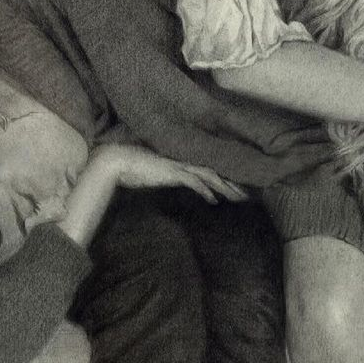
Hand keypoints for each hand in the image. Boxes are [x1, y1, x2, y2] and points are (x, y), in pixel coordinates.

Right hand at [105, 146, 248, 203]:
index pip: (209, 169)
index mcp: (181, 161)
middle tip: (247, 196)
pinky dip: (205, 190)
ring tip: (239, 198)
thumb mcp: (155, 174)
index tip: (237, 189)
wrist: (116, 161)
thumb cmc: (132, 168)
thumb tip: (174, 182)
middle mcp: (183, 161)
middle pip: (215, 171)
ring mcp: (178, 165)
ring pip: (209, 175)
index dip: (225, 178)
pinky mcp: (172, 172)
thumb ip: (167, 176)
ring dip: (225, 187)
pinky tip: (213, 201)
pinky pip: (193, 181)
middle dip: (233, 184)